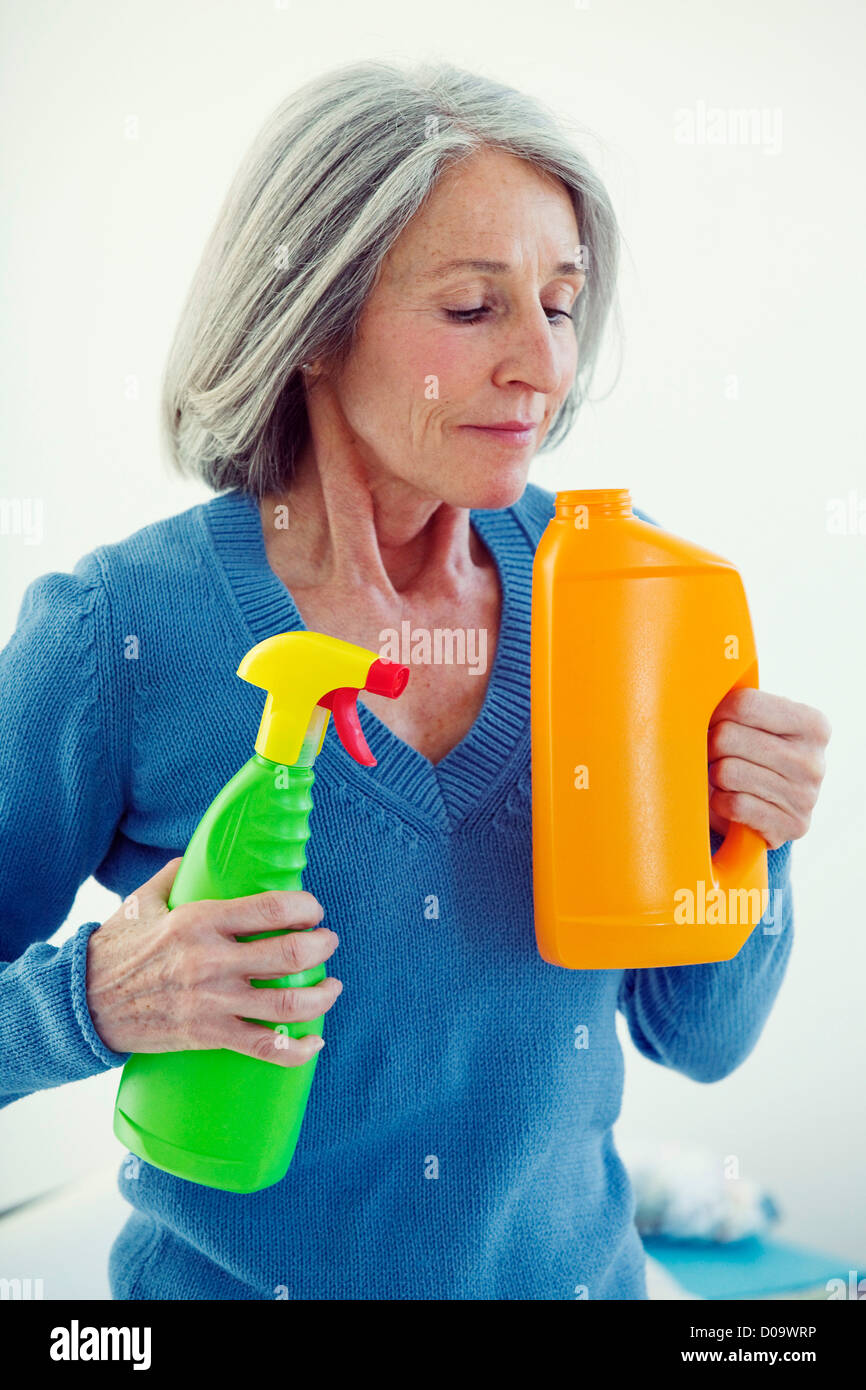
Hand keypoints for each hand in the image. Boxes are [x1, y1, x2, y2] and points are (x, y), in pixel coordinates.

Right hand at [86, 858, 342, 1065]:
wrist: (82, 1003)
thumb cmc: (115, 949)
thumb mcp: (143, 901)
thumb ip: (176, 875)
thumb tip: (200, 857)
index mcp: (198, 920)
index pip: (270, 909)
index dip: (305, 907)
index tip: (314, 909)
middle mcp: (211, 961)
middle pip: (289, 955)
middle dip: (322, 947)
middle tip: (328, 942)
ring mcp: (212, 1002)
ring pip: (286, 1005)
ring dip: (321, 996)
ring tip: (331, 986)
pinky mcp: (208, 1035)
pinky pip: (264, 1048)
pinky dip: (298, 1048)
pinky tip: (315, 1040)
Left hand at [707, 689, 830, 850]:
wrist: (773, 809)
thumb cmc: (757, 755)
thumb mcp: (760, 723)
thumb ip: (740, 705)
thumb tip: (697, 696)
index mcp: (813, 724)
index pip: (744, 704)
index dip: (716, 712)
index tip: (713, 722)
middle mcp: (814, 760)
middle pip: (727, 737)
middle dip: (712, 747)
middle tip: (717, 755)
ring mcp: (805, 797)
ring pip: (726, 772)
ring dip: (715, 776)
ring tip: (726, 778)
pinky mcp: (789, 826)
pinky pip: (732, 804)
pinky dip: (719, 802)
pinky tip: (730, 799)